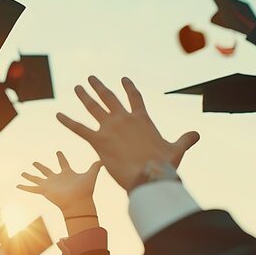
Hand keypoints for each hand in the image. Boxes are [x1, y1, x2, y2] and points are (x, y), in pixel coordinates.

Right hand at [17, 151, 102, 215]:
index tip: (58, 152)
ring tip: (22, 172)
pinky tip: (17, 185)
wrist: (79, 203)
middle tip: (34, 162)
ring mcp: (50, 185)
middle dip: (40, 166)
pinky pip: (32, 188)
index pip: (63, 163)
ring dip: (29, 176)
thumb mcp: (91, 175)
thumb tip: (105, 159)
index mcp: (67, 173)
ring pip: (37, 178)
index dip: (60, 157)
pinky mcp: (45, 190)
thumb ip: (96, 167)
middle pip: (47, 170)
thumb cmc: (85, 190)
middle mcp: (57, 179)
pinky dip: (25, 187)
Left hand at [56, 76, 198, 191]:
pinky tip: (58, 115)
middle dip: (99, 87)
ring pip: (93, 107)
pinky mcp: (98, 141)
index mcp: (142, 119)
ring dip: (84, 96)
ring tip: (77, 88)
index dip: (129, 88)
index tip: (123, 79)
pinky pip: (79, 128)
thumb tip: (197, 135)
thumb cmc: (163, 165)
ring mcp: (110, 128)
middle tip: (91, 79)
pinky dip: (68, 122)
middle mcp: (124, 119)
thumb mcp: (177, 150)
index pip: (135, 98)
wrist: (149, 175)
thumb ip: (185, 140)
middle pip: (109, 98)